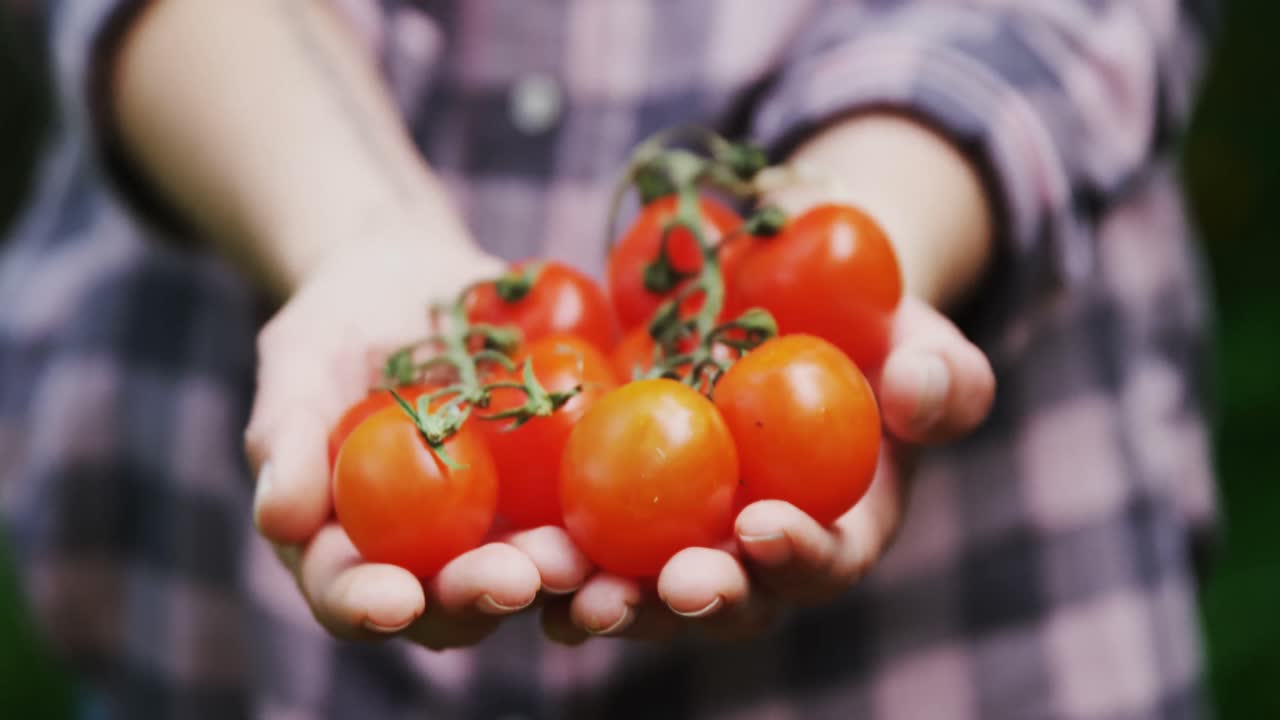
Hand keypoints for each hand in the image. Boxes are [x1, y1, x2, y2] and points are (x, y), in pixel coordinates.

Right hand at [244, 218, 593, 648]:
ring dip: (550, 575)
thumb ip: (287, 433)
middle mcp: (425, 552)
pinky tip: (629, 502)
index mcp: (347, 542)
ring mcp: (494, 525)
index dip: (366, 606)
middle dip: (477, 596)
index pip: (348, 592)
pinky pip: (581, 509)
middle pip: (447, 599)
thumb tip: (280, 517)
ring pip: (523, 570)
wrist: (413, 278)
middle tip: (512, 580)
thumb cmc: (337, 323)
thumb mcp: (299, 359)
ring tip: (574, 556)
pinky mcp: (553, 488)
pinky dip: (602, 516)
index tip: (392, 599)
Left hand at [541, 297, 994, 641]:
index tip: (762, 525)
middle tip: (667, 585)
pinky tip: (511, 550)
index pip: (825, 560)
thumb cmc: (873, 337)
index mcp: (836, 533)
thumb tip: (916, 391)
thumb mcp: (924, 345)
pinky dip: (551, 552)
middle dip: (694, 598)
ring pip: (641, 588)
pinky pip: (583, 542)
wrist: (791, 316)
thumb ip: (944, 379)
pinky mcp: (620, 510)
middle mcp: (752, 557)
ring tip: (565, 589)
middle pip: (725, 598)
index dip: (798, 553)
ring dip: (604, 596)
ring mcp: (682, 539)